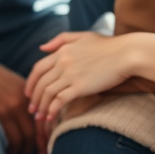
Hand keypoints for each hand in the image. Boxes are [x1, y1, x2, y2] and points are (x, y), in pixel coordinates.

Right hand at [0, 44, 35, 153]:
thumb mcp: (6, 79)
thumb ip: (18, 94)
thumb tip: (28, 113)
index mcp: (26, 90)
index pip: (42, 117)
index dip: (44, 134)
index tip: (43, 145)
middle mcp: (22, 98)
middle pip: (36, 129)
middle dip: (37, 145)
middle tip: (35, 153)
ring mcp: (11, 106)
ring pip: (25, 136)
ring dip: (23, 148)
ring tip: (19, 151)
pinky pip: (12, 137)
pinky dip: (12, 147)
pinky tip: (8, 148)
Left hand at [25, 31, 154, 124]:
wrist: (126, 53)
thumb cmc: (108, 45)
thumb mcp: (82, 36)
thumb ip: (60, 39)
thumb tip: (41, 48)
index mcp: (61, 51)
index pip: (38, 68)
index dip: (30, 82)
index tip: (28, 94)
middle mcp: (62, 62)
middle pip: (40, 83)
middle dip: (33, 98)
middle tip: (31, 110)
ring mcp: (70, 75)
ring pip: (47, 93)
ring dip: (41, 107)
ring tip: (39, 117)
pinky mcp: (80, 87)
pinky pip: (60, 100)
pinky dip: (52, 110)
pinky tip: (51, 117)